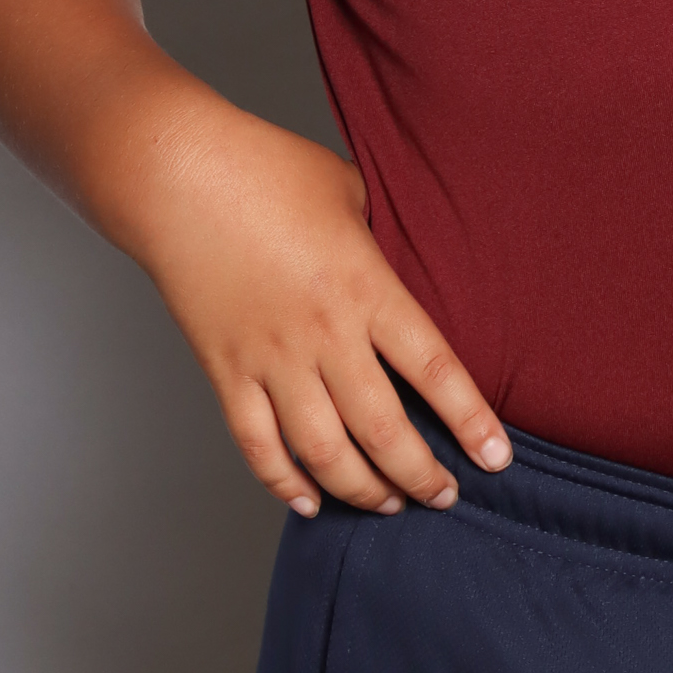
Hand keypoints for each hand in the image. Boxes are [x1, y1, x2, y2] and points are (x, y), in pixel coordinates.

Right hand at [137, 107, 512, 514]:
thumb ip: (379, 232)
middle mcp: (323, 333)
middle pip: (384, 428)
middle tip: (445, 497)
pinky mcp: (225, 370)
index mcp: (365, 286)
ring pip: (324, 453)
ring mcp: (270, 358)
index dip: (470, 420)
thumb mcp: (348, 190)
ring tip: (389, 504)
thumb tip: (399, 251)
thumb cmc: (267, 168)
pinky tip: (309, 501)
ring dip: (362, 489)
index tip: (496, 459)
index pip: (434, 369)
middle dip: (421, 475)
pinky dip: (284, 482)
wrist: (177, 175)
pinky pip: (256, 445)